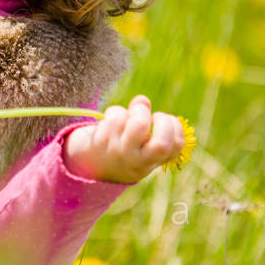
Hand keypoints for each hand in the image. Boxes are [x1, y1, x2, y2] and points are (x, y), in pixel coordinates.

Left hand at [63, 94, 184, 183]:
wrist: (89, 164)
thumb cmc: (123, 148)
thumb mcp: (140, 142)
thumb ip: (148, 123)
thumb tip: (142, 100)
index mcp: (151, 161)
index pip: (176, 146)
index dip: (175, 127)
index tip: (164, 120)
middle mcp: (137, 161)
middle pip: (161, 144)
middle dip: (163, 121)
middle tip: (154, 116)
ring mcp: (119, 152)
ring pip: (138, 123)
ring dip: (138, 110)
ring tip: (131, 114)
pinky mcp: (101, 141)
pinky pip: (116, 117)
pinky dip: (116, 111)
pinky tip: (111, 120)